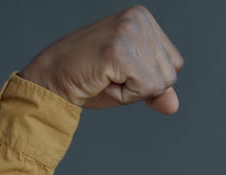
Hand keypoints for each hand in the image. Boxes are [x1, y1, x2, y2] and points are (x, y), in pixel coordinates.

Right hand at [19, 5, 183, 113]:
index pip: (175, 63)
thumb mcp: (131, 83)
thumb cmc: (87, 79)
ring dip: (131, 91)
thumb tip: (174, 106)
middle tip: (109, 74)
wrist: (51, 81)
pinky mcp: (120, 51)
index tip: (119, 70)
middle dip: (141, 86)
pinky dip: (124, 95)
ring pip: (159, 84)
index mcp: (142, 17)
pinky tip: (103, 80)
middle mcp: (138, 18)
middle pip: (170, 74)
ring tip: (106, 76)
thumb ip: (156, 89)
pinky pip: (144, 89)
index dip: (149, 78)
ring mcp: (129, 31)